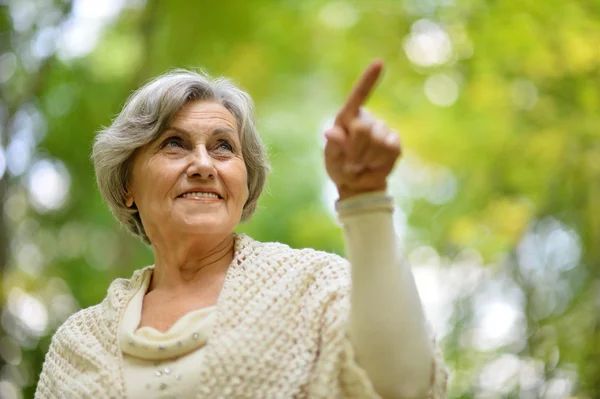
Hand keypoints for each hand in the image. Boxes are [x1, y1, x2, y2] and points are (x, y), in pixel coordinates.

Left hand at [324, 60, 401, 200]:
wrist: (358, 185)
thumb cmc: (340, 167)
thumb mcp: (331, 158)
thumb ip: (333, 146)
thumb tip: (331, 133)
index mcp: (347, 117)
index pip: (358, 96)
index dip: (369, 80)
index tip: (380, 63)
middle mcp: (366, 119)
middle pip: (363, 130)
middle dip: (355, 151)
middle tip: (350, 164)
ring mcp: (382, 129)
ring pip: (378, 142)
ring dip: (367, 160)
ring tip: (362, 164)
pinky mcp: (395, 142)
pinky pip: (390, 149)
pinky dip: (381, 162)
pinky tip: (375, 164)